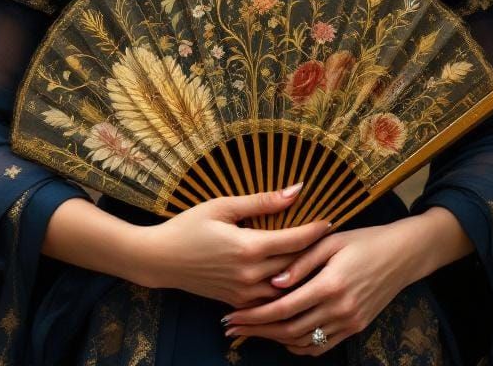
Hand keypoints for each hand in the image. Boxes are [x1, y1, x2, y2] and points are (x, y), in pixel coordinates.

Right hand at [141, 183, 332, 308]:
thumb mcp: (223, 206)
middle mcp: (250, 274)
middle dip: (314, 252)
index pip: (293, 240)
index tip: (331, 221)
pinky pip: (269, 298)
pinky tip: (293, 277)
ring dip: (302, 272)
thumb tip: (295, 191)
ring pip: (285, 286)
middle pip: (294, 264)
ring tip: (319, 259)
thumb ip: (261, 201)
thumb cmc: (189, 226)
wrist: (160, 260)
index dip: (315, 231)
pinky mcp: (237, 302)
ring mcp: (243, 292)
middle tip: (332, 239)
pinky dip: (283, 287)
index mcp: (248, 247)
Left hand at [221, 217, 426, 355]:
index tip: (232, 315)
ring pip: (304, 341)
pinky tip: (283, 338)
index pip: (284, 307)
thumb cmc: (363, 240)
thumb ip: (301, 261)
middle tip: (232, 328)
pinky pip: (322, 346)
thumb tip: (274, 282)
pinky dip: (300, 346)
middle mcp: (340, 309)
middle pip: (289, 329)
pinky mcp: (355, 328)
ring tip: (250, 333)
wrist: (402, 255)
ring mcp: (349, 322)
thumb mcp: (330, 241)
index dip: (255, 315)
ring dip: (274, 340)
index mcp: (331, 284)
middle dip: (257, 330)